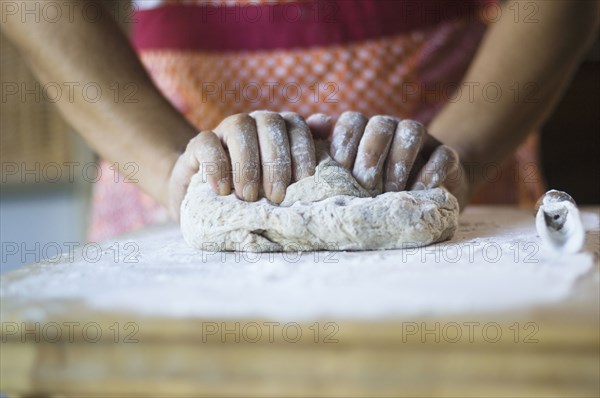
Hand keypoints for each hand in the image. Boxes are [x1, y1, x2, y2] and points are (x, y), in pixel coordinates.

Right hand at [168, 111, 317, 219]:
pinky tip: (222, 190)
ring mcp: (225, 130)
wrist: (206, 201)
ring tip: (248, 197)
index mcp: (279, 130)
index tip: (304, 179)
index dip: (302, 149)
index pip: (296, 125)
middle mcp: (254, 122)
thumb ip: (304, 154)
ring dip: (247, 164)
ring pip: (239, 127)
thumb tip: (327, 122)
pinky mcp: (198, 144)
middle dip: (276, 161)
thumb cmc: (255, 193)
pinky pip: (207, 142)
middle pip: (270, 123)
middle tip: (276, 196)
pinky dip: (216, 165)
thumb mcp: (283, 181)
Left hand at [328, 111, 470, 208]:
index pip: (351, 121)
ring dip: (399, 160)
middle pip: (379, 124)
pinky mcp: (447, 155)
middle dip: (370, 154)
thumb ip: (330, 161)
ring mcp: (422, 141)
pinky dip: (431, 171)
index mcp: (365, 132)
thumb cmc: (376, 189)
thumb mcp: (351, 178)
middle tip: (365, 184)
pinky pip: (442, 153)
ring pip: (411, 130)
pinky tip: (419, 190)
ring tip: (392, 190)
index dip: (344, 142)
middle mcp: (392, 129)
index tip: (340, 169)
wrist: (426, 195)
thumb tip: (312, 138)